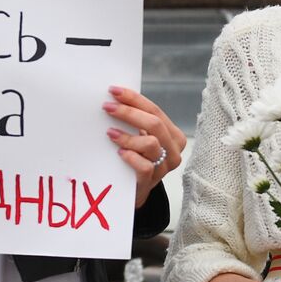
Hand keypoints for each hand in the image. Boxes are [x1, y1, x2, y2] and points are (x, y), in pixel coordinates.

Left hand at [103, 86, 185, 206]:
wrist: (133, 191)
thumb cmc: (137, 158)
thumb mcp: (140, 137)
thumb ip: (136, 121)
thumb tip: (115, 98)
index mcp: (173, 135)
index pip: (155, 111)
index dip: (134, 99)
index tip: (114, 91)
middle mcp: (173, 150)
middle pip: (154, 124)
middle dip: (129, 112)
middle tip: (108, 107)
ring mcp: (164, 167)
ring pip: (150, 144)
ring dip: (128, 136)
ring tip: (110, 132)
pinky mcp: (151, 182)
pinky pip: (144, 166)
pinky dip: (131, 157)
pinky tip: (119, 153)